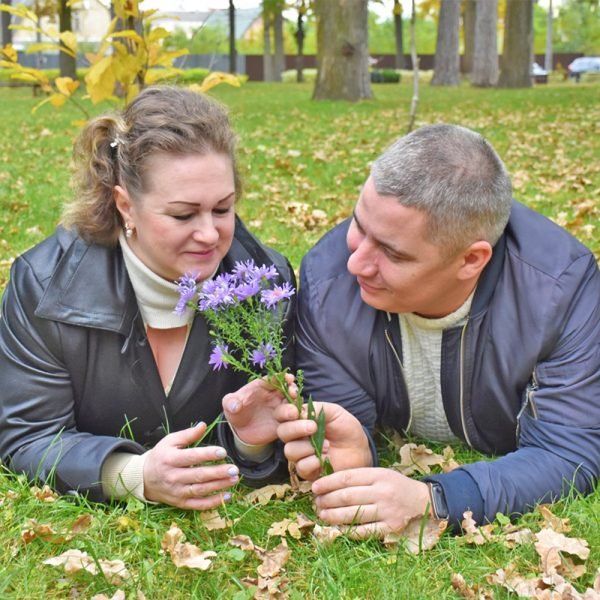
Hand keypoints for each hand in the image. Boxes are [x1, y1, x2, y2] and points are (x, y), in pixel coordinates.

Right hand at [143, 422, 238, 509]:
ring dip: (219, 486)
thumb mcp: (170, 441)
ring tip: (234, 479)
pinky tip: (227, 497)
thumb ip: (188, 434)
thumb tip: (203, 425)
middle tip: (234, 469)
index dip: (208, 454)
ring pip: (200, 490)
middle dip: (218, 473)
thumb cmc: (161, 456)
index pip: (192, 457)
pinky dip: (213, 503)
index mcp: (170, 459)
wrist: (144, 478)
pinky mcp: (180, 503)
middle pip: (198, 475)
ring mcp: (177, 491)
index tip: (223, 452)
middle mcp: (173, 476)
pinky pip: (198, 505)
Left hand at [222, 374, 296, 445]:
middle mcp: (275, 396)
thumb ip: (231, 402)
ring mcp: (280, 409)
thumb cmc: (235, 411)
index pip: (274, 379)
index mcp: (263, 386)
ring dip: (294, 407)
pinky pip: (293, 422)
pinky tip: (298, 423)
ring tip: (293, 412)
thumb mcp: (229, 405)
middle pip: (287, 390)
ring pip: (292, 405)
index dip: (282, 378)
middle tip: (293, 393)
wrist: (240, 430)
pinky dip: (297, 421)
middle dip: (292, 390)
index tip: (288, 378)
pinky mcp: (283, 423)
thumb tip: (235, 406)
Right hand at [276, 402, 371, 479]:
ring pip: (289, 450)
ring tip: (326, 445)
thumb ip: (317, 409)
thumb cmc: (346, 429)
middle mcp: (296, 437)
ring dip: (307, 447)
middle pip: (282, 432)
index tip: (295, 413)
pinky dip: (313, 461)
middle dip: (295, 429)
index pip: (282, 414)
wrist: (360, 450)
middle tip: (313, 427)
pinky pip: (301, 467)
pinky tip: (325, 458)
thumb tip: (299, 412)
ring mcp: (301, 455)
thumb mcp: (334, 412)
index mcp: (300, 420)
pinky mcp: (308, 471)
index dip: (284, 413)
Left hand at [312, 467, 431, 537]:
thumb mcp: (380, 474)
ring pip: (353, 514)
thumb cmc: (395, 486)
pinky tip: (338, 529)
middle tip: (316, 503)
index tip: (315, 487)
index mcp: (378, 475)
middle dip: (327, 500)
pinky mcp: (391, 528)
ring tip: (322, 515)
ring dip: (333, 516)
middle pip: (347, 496)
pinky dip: (349, 531)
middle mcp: (382, 492)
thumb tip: (330, 485)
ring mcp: (387, 511)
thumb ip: (359, 478)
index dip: (328, 483)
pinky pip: (365, 531)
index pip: (347, 477)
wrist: (423, 501)